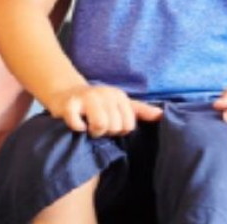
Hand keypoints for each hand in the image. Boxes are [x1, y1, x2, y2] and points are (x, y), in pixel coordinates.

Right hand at [45, 84, 162, 135]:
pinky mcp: (69, 104)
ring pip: (100, 125)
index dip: (118, 130)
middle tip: (96, 125)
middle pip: (115, 126)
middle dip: (105, 132)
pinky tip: (76, 124)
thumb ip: (140, 110)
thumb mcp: (119, 104)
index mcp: (118, 95)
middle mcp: (104, 94)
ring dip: (93, 132)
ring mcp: (86, 98)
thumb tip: (161, 115)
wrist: (65, 92)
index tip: (109, 124)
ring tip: (88, 127)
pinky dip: (78, 129)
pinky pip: (78, 125)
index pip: (128, 125)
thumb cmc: (95, 103)